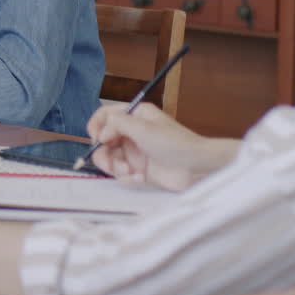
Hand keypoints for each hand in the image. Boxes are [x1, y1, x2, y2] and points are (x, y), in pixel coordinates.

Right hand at [88, 103, 233, 191]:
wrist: (197, 168)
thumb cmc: (176, 143)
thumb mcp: (143, 127)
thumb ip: (116, 123)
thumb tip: (100, 133)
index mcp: (135, 116)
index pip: (105, 116)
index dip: (96, 126)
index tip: (96, 139)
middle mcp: (133, 132)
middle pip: (103, 141)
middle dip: (104, 153)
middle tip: (110, 163)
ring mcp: (136, 152)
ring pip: (110, 159)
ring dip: (115, 167)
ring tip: (128, 172)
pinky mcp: (140, 170)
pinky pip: (122, 174)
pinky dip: (127, 178)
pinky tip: (140, 179)